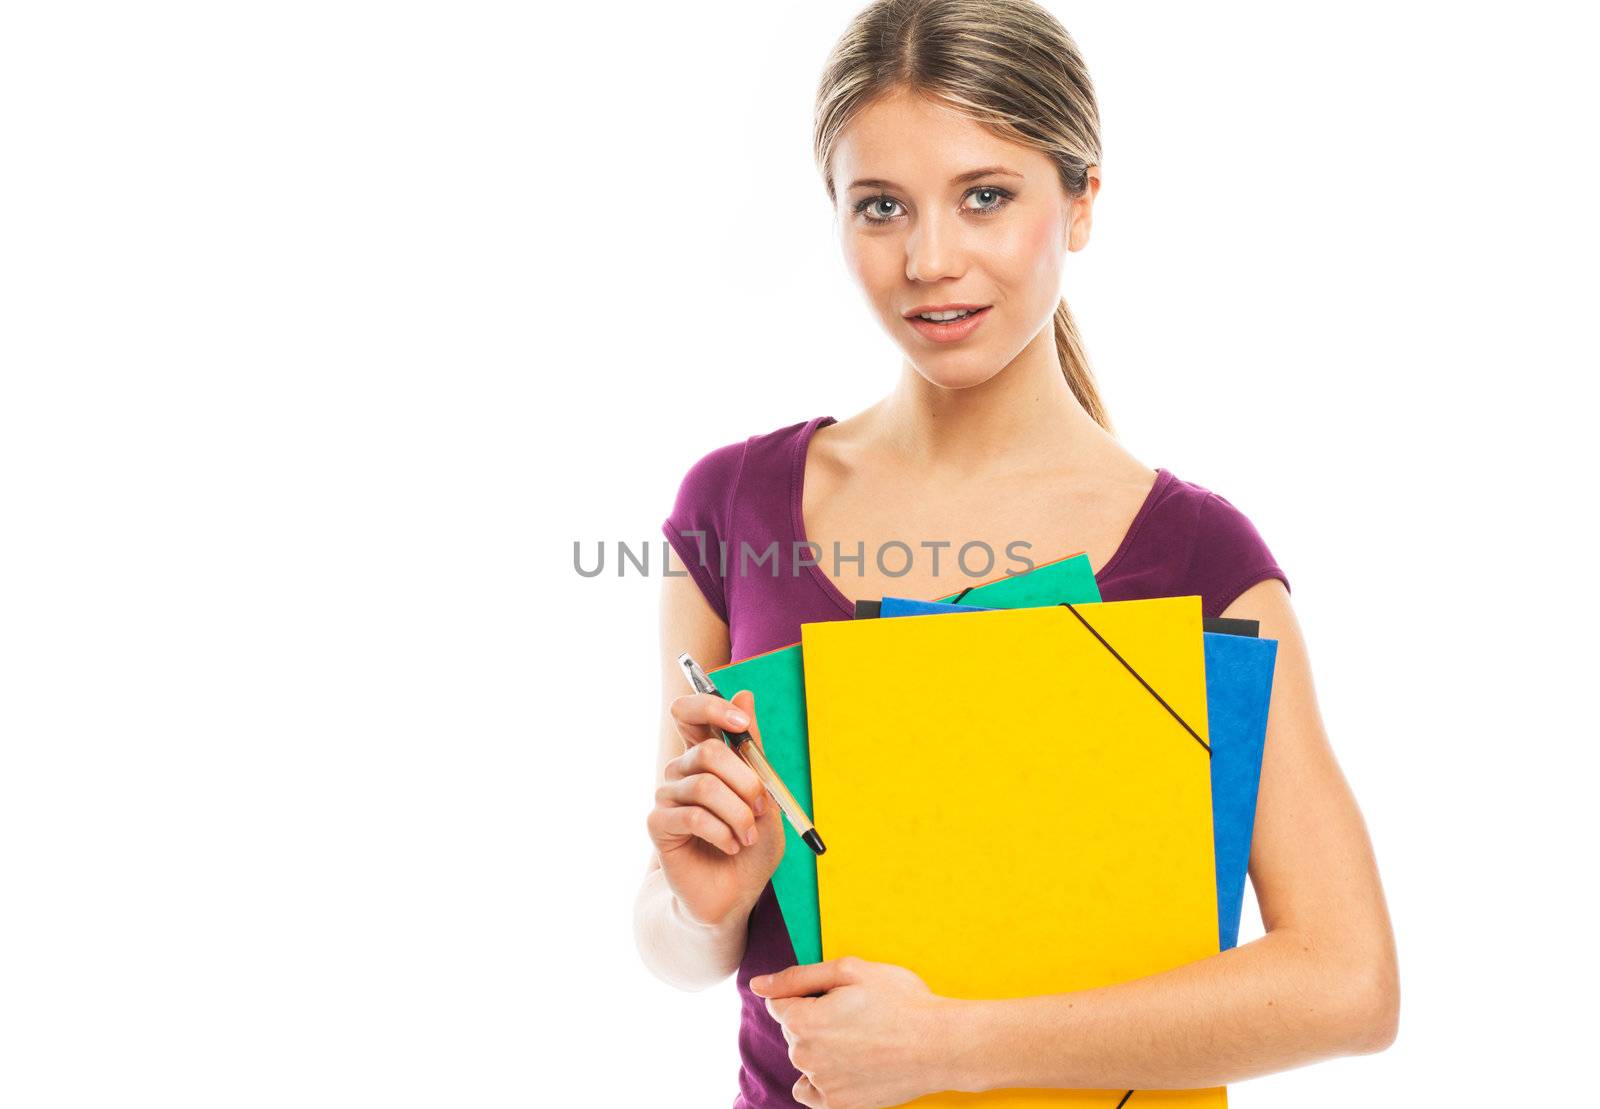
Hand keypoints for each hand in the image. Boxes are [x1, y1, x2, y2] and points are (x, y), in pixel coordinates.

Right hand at [647, 689, 783, 927]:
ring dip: (738, 813)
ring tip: (748, 836)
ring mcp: (667, 796)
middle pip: (706, 750)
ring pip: (704, 785)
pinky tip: (729, 847)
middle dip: (745, 779)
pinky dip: (721, 831)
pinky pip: (691, 815)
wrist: (735, 895)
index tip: (742, 723)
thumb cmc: (751, 845)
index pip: (690, 711)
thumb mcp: (765, 796)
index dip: (712, 707)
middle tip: (762, 807)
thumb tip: (745, 693)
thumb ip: (753, 749)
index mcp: (705, 756)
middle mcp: (681, 770)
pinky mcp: (658, 824)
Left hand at [751, 956, 954, 1108]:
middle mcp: (804, 1056)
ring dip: (823, 1048)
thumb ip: (797, 977)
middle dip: (816, 1020)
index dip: (810, 995)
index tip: (841, 997)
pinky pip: (810, 1092)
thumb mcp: (850, 970)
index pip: (781, 1004)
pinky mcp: (839, 1105)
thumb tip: (758, 984)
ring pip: (806, 1059)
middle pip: (794, 1032)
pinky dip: (822, 1080)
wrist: (941, 1044)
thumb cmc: (900, 1001)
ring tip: (863, 1039)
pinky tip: (847, 1066)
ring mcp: (822, 1083)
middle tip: (858, 1015)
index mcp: (803, 1020)